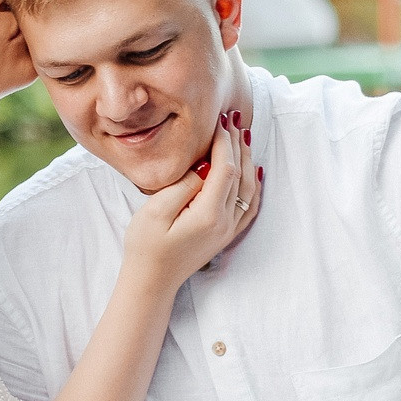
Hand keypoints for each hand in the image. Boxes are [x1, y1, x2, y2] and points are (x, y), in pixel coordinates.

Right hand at [118, 109, 261, 292]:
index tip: (220, 121)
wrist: (151, 282)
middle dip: (237, 144)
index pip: (224, 168)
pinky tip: (254, 173)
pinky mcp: (225, 235)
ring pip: (247, 188)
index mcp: (208, 214)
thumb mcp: (155, 212)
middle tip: (234, 118)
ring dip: (247, 160)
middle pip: (239, 175)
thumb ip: (183, 186)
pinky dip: (254, 187)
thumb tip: (204, 166)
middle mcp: (224, 222)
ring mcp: (227, 231)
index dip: (224, 142)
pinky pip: (249, 207)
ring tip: (243, 136)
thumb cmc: (146, 247)